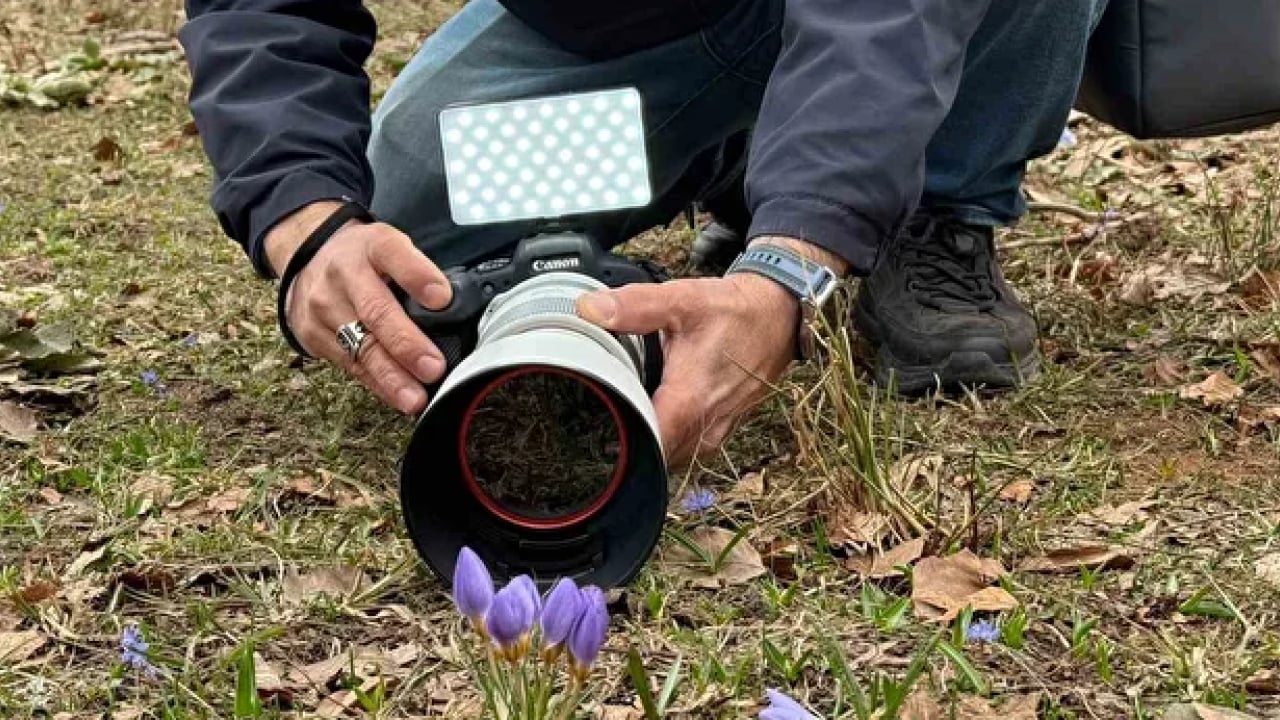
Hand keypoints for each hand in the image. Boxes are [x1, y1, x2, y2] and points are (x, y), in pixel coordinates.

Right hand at [266, 201, 453, 414]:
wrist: (307, 258)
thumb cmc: (363, 258)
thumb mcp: (390, 246)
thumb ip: (419, 272)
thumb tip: (455, 310)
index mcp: (373, 246)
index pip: (394, 254)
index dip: (418, 277)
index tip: (442, 299)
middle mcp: (344, 274)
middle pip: (376, 311)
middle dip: (407, 344)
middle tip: (433, 367)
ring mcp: (325, 306)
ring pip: (361, 347)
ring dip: (392, 377)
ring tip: (415, 398)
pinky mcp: (313, 334)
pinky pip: (351, 364)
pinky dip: (378, 384)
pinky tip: (397, 397)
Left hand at [575, 271, 797, 467]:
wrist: (779, 317)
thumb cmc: (735, 311)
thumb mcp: (683, 300)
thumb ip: (635, 306)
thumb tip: (589, 308)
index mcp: (689, 402)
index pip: (645, 446)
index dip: (615, 443)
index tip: (592, 427)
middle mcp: (704, 426)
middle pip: (652, 456)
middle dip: (625, 442)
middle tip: (597, 417)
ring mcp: (715, 432)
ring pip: (669, 455)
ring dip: (648, 441)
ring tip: (623, 415)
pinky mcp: (721, 429)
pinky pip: (686, 447)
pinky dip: (668, 436)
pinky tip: (654, 413)